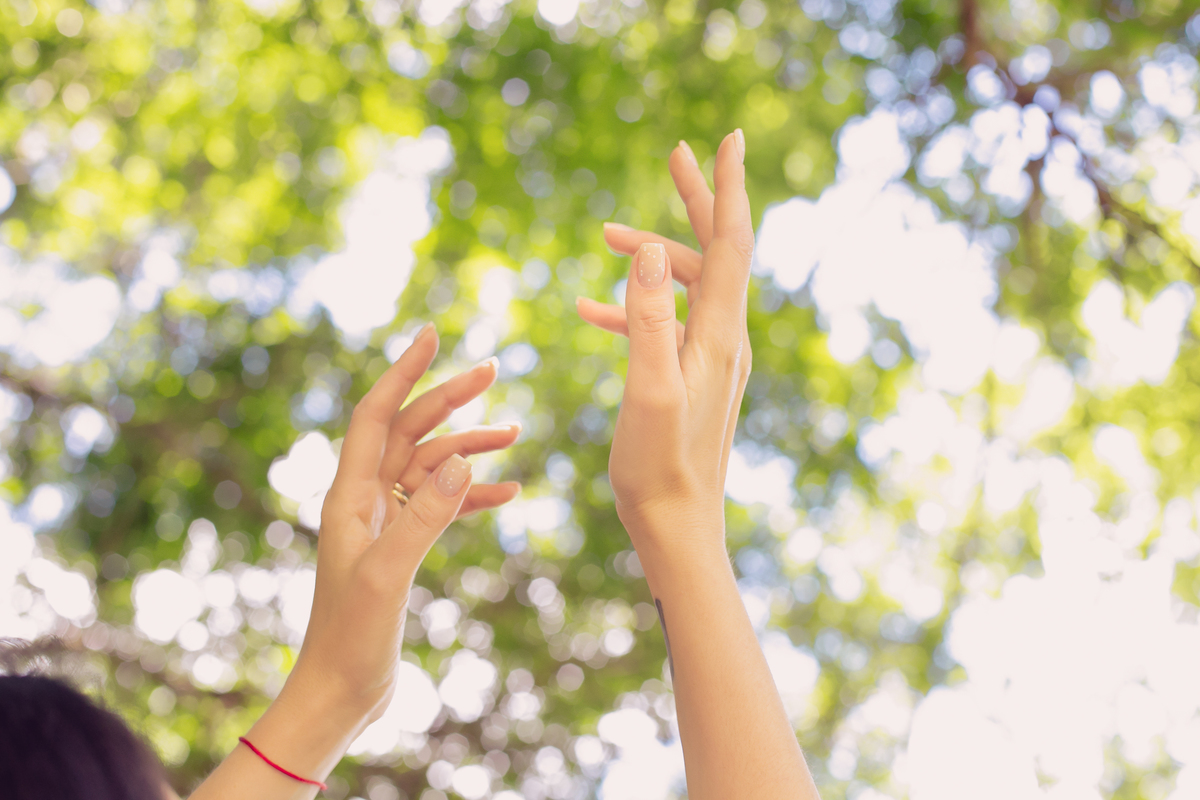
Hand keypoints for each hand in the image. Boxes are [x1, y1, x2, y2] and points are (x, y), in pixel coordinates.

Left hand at [287, 324, 520, 717]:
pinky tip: (508, 491)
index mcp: (348, 495)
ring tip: (514, 432)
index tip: (432, 336)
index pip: (376, 415)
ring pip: (430, 465)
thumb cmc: (351, 636)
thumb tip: (463, 461)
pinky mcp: (401, 547)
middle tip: (493, 370)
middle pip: (409, 430)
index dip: (402, 372)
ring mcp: (384, 522)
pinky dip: (473, 494)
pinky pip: (441, 504)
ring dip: (469, 447)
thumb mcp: (389, 574)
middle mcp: (363, 499)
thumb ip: (424, 516)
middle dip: (448, 399)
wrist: (341, 690)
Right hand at [576, 131, 753, 555]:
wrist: (678, 525)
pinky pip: (667, 323)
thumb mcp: (647, 388)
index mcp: (718, 334)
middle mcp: (725, 338)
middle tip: (677, 154)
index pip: (729, 242)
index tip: (729, 138)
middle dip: (697, 200)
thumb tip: (644, 248)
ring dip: (647, 258)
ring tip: (600, 238)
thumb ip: (647, 318)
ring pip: (685, 285)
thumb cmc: (658, 466)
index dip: (727, 187)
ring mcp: (711, 357)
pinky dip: (634, 308)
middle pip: (715, 251)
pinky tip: (590, 315)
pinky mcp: (693, 376)